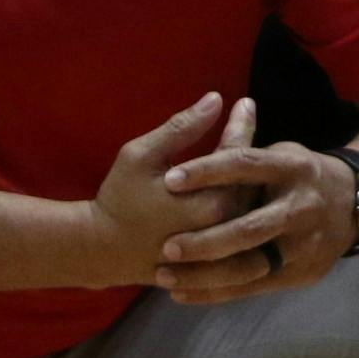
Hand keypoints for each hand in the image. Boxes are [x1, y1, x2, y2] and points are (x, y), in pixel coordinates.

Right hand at [85, 93, 258, 286]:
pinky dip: (244, 203)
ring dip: (252, 177)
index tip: (245, 103)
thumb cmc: (120, 199)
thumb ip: (180, 129)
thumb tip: (216, 99)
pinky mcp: (221, 258)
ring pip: (252, 204)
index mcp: (209, 198)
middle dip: (251, 150)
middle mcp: (225, 224)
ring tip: (244, 154)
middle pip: (254, 181)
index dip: (242, 124)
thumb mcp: (140, 156)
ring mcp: (225, 245)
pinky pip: (242, 226)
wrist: (105, 252)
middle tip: (245, 124)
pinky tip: (236, 184)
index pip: (238, 153)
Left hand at [148, 143, 358, 302]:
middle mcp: (300, 207)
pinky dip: (216, 292)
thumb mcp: (280, 153)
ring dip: (204, 275)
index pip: (245, 165)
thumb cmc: (299, 175)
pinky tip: (182, 294)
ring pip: (250, 265)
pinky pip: (253, 286)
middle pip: (249, 228)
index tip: (169, 179)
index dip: (207, 171)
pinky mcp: (300, 273)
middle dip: (206, 241)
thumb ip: (244, 143)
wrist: (356, 205)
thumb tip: (209, 105)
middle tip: (166, 246)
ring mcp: (303, 244)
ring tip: (164, 276)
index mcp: (292, 168)